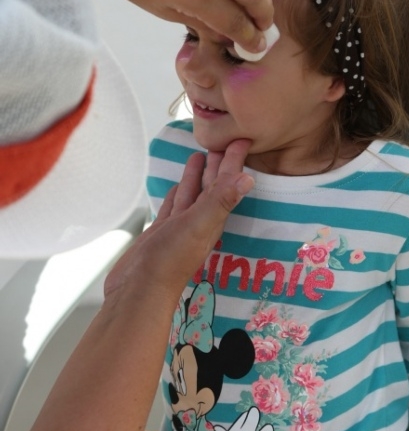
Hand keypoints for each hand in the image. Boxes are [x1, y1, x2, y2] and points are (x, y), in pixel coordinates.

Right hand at [104, 139, 253, 300]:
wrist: (139, 290)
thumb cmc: (169, 261)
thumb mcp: (198, 225)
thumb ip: (220, 201)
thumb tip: (248, 179)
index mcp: (211, 219)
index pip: (226, 183)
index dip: (234, 162)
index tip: (242, 140)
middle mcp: (199, 221)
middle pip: (212, 186)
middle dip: (218, 163)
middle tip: (223, 140)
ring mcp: (179, 227)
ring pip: (192, 193)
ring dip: (198, 175)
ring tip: (201, 154)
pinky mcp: (161, 231)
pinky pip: (174, 206)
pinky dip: (178, 192)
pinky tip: (178, 185)